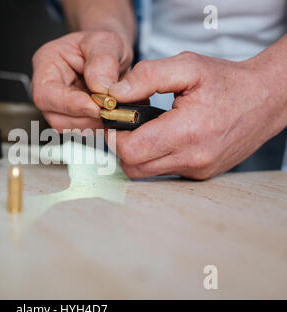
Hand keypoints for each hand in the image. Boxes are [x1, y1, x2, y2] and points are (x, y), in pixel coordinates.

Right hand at [32, 30, 132, 131]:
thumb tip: (101, 88)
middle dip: (86, 117)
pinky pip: (82, 131)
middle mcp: (48, 89)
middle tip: (111, 109)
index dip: (70, 104)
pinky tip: (110, 113)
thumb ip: (103, 61)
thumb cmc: (103, 45)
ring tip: (112, 108)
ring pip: (70, 128)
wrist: (112, 54)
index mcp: (46, 64)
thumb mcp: (107, 42)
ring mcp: (59, 107)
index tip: (95, 106)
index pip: (45, 94)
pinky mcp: (72, 119)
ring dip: (94, 123)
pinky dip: (99, 126)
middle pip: (56, 117)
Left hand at [108, 51, 286, 179]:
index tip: (119, 118)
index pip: (131, 151)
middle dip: (122, 146)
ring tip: (147, 128)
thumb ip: (148, 76)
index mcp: (187, 131)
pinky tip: (164, 136)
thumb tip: (116, 93)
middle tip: (129, 124)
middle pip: (133, 167)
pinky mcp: (200, 174)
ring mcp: (197, 170)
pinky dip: (156, 157)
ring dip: (138, 153)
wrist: (265, 99)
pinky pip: (164, 172)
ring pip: (146, 173)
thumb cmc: (227, 81)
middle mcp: (192, 158)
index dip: (116, 135)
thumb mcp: (188, 66)